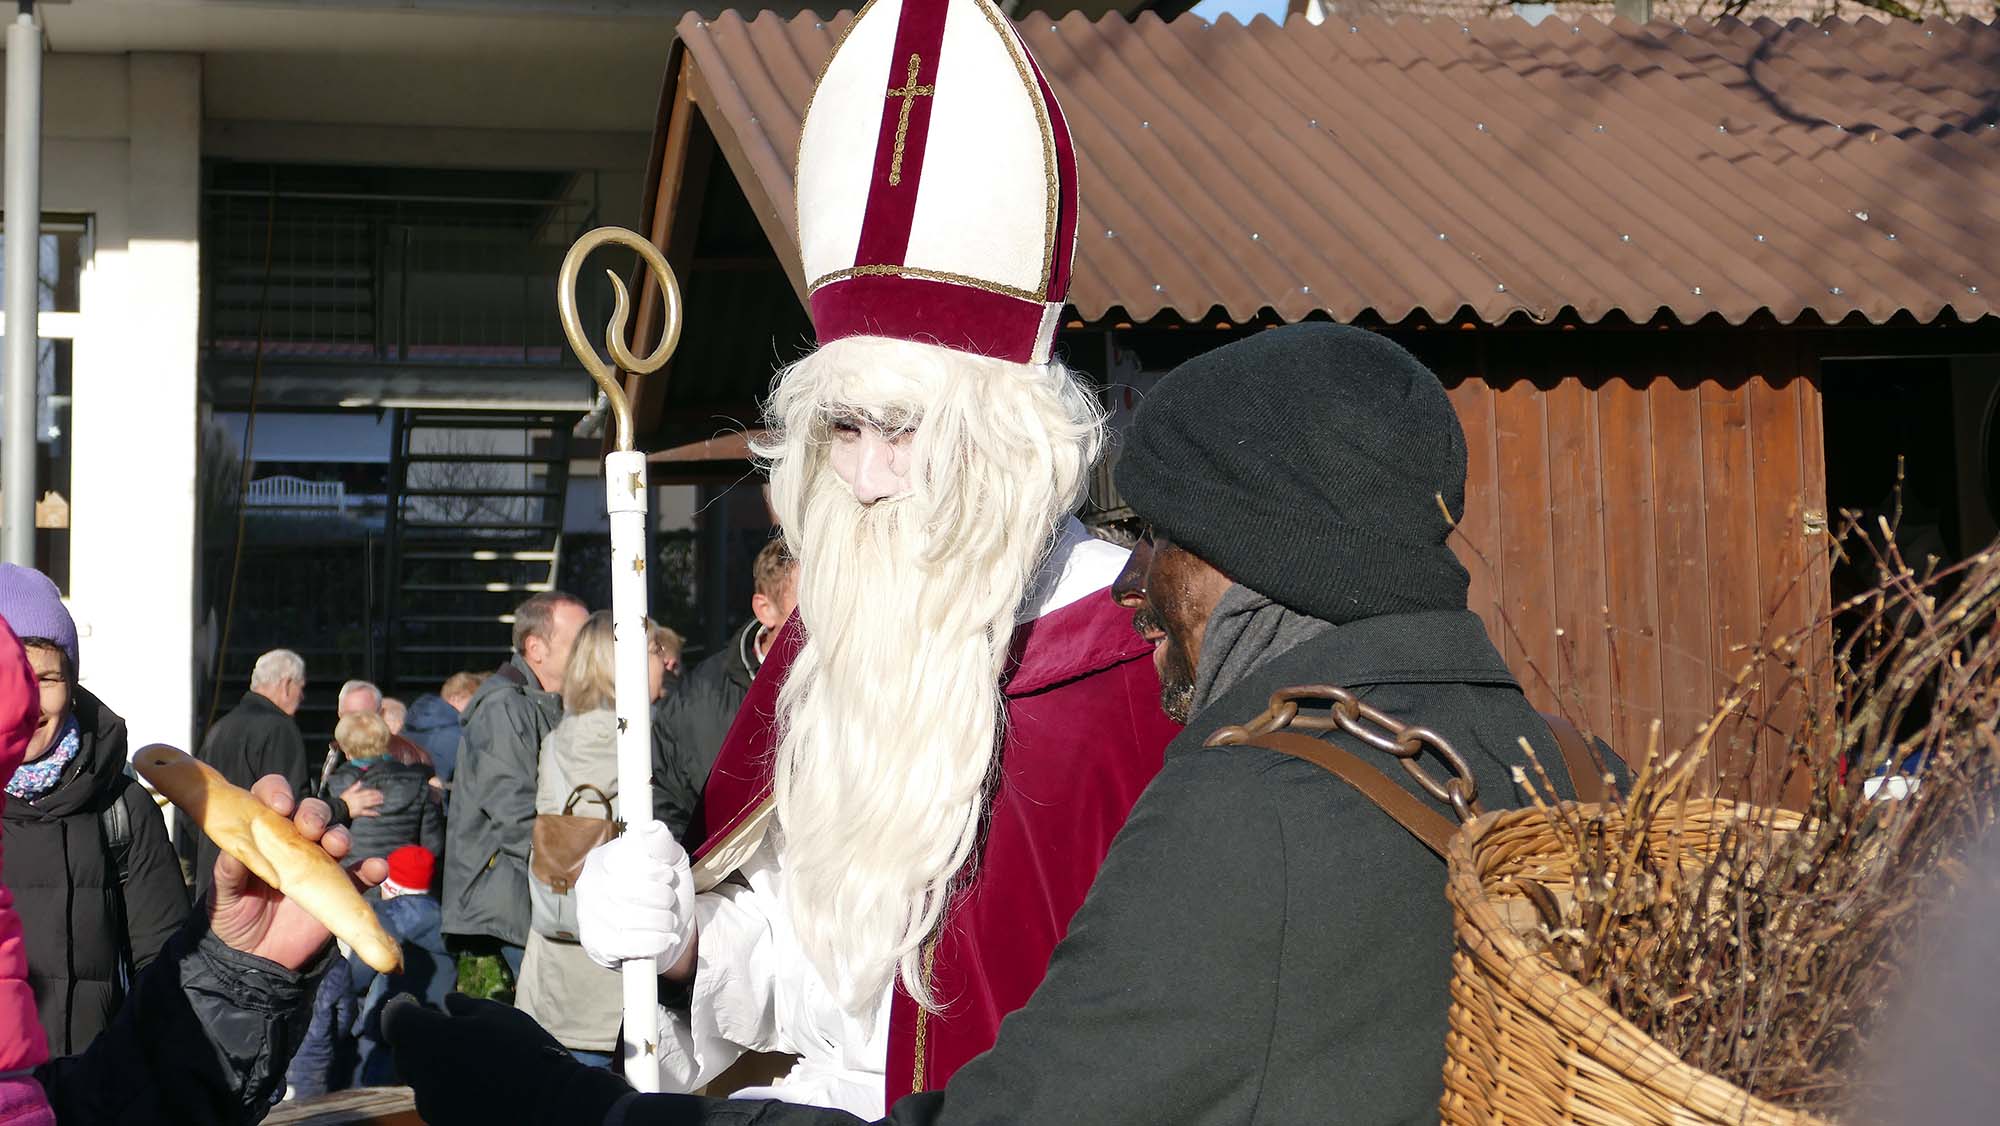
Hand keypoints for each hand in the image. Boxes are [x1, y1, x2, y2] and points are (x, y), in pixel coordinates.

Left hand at [206, 774, 388, 970]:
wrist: (256, 962)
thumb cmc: (234, 921)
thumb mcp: (222, 897)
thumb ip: (228, 872)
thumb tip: (234, 846)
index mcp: (264, 837)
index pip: (271, 801)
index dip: (278, 793)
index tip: (280, 806)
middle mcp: (295, 844)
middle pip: (312, 814)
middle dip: (315, 814)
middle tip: (311, 828)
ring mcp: (321, 865)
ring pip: (338, 837)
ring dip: (341, 836)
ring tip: (338, 847)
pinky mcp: (340, 889)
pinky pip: (362, 875)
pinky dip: (373, 869)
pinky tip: (375, 869)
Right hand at [341, 782, 384, 817]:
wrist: (337, 808)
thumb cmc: (342, 800)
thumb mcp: (347, 792)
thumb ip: (354, 787)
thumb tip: (360, 782)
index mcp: (356, 794)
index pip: (367, 792)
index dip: (374, 792)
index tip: (379, 792)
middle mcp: (359, 799)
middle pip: (370, 797)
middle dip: (377, 796)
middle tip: (383, 796)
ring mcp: (359, 806)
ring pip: (370, 803)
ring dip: (376, 802)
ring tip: (382, 802)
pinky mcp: (359, 812)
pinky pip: (367, 812)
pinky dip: (372, 813)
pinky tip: (378, 813)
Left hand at [384, 994, 630, 1125]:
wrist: (550, 1106)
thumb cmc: (526, 1052)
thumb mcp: (500, 1016)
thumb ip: (466, 1007)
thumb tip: (448, 1002)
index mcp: (431, 1038)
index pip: (395, 1019)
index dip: (401, 1008)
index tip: (412, 1001)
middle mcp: (421, 1073)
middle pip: (404, 1051)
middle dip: (417, 1038)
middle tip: (444, 1031)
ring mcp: (430, 1103)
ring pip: (419, 1077)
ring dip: (432, 1064)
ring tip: (466, 1059)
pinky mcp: (442, 1123)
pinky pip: (434, 1098)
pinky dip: (445, 1087)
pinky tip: (475, 1083)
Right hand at [577, 820, 696, 977]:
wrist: (665, 932)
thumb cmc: (665, 891)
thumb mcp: (671, 862)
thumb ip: (663, 845)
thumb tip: (653, 827)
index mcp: (604, 857)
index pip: (630, 861)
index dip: (658, 872)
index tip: (668, 877)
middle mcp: (588, 884)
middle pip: (632, 891)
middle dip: (663, 898)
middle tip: (669, 901)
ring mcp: (588, 915)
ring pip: (633, 919)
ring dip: (663, 921)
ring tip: (668, 920)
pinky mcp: (595, 945)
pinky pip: (632, 945)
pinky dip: (656, 942)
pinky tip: (664, 938)